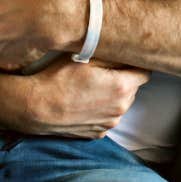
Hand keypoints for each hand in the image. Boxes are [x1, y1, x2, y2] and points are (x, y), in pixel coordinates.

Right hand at [0, 58, 150, 137]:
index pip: (144, 72)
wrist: (36, 108)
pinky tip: (84, 101)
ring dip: (112, 95)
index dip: (135, 63)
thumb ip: (113, 54)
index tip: (124, 58)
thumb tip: (127, 48)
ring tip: (90, 86)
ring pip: (120, 103)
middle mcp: (120, 109)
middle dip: (122, 78)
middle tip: (102, 70)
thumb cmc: (58, 79)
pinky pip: (106, 117)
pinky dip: (101, 109)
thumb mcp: (86, 57)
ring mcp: (109, 124)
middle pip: (133, 88)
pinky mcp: (97, 133)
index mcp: (122, 87)